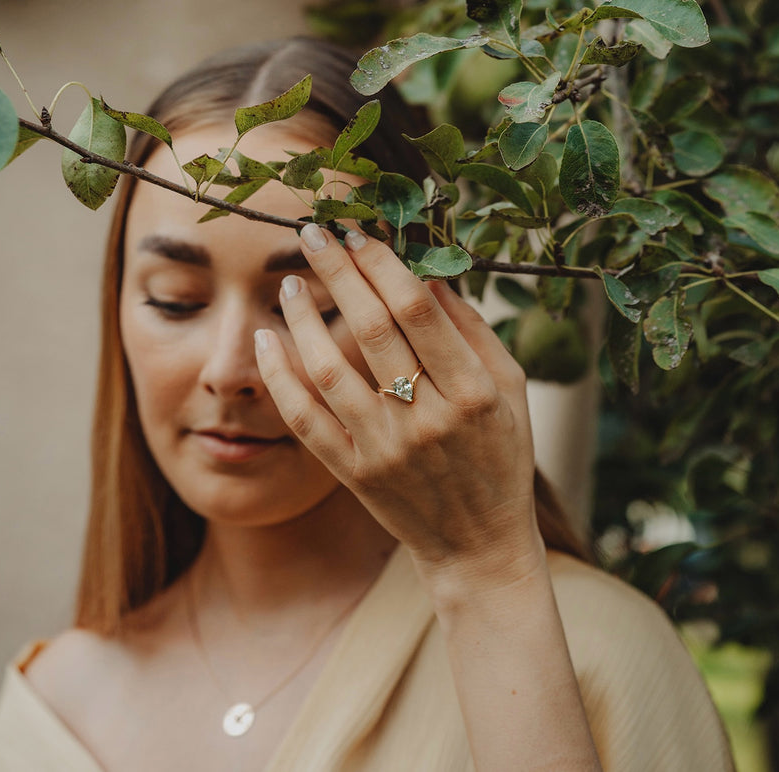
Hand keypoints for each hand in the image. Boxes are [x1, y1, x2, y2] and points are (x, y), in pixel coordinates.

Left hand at [254, 223, 543, 588]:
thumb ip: (473, 332)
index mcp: (473, 392)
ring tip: (288, 282)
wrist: (477, 545)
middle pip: (371, 328)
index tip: (359, 233)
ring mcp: (385, 449)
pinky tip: (266, 339)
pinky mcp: (353, 473)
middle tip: (312, 233)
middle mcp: (427, 419)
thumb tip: (428, 275)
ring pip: (329, 370)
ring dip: (303, 318)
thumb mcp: (511, 391)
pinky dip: (280, 377)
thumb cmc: (500, 459)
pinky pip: (304, 419)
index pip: (418, 311)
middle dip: (337, 272)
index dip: (382, 264)